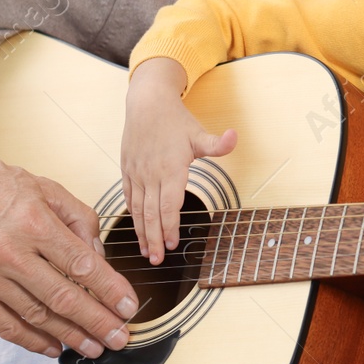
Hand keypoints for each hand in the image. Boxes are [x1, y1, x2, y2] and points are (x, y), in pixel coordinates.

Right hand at [0, 133, 138, 359]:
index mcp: (33, 223)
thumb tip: (98, 254)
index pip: (82, 265)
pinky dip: (31, 341)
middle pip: (63, 297)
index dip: (110, 290)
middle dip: (97, 322)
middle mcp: (9, 252)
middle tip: (119, 337)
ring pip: (36, 316)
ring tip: (94, 347)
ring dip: (70, 336)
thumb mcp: (43, 187)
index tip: (129, 307)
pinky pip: (4, 325)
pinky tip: (53, 347)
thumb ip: (78, 218)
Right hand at [122, 58, 236, 265]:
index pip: (169, 205)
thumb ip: (218, 143)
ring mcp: (137, 173)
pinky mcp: (127, 170)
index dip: (170, 227)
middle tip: (157, 260)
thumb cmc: (175, 119)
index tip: (172, 245)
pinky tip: (137, 229)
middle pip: (151, 213)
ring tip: (146, 252)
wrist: (147, 102)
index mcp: (171, 169)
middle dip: (154, 239)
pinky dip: (132, 216)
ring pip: (138, 209)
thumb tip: (235, 136)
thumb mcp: (199, 133)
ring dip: (142, 232)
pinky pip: (129, 197)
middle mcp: (151, 174)